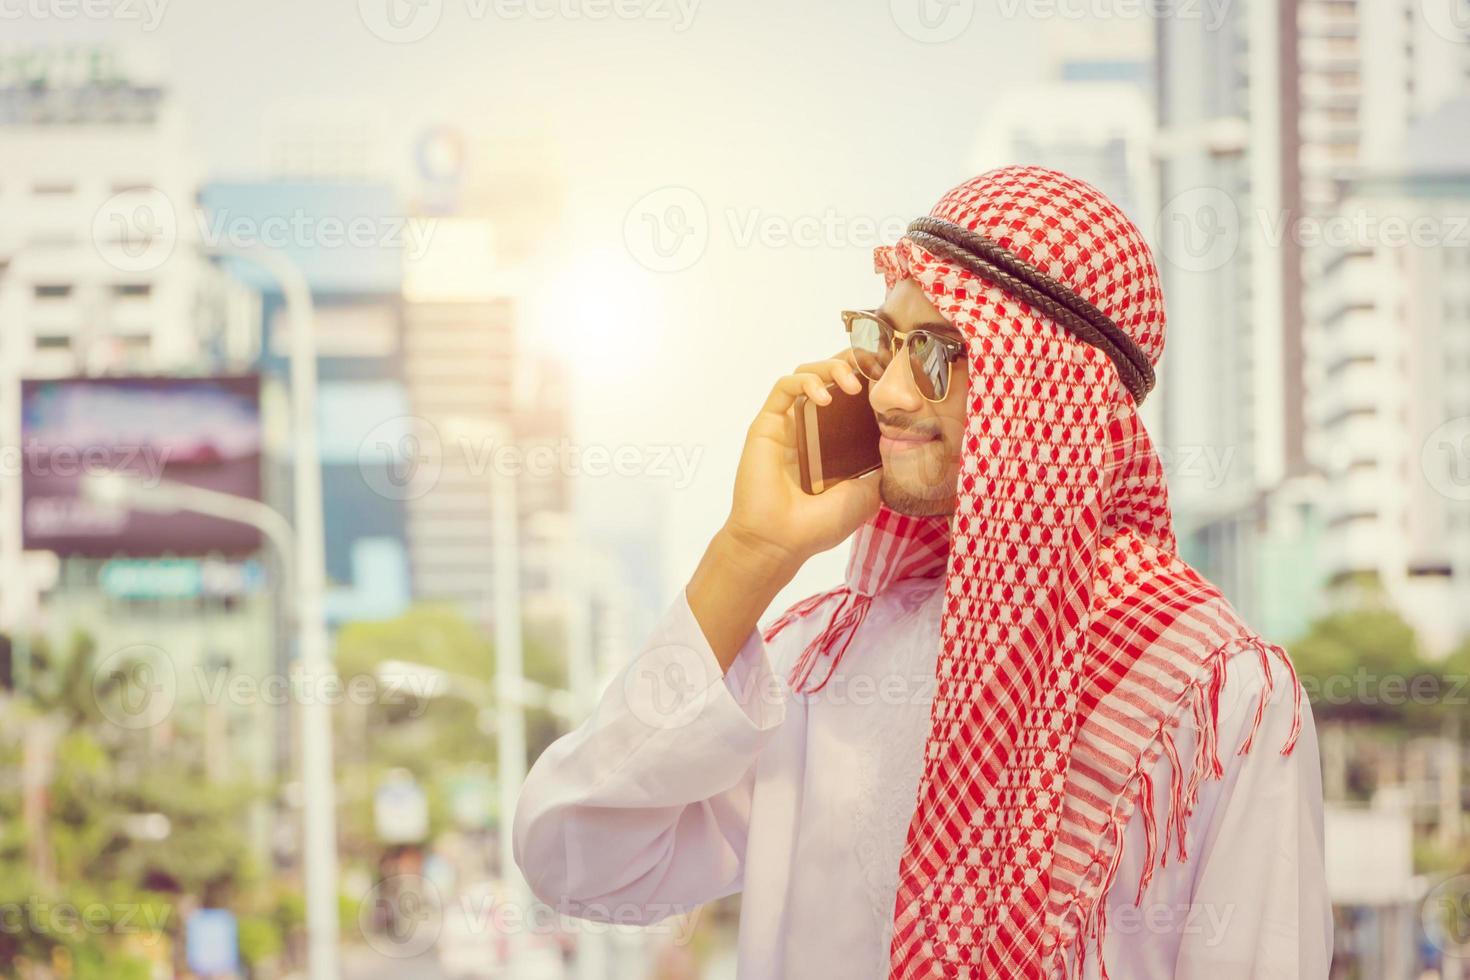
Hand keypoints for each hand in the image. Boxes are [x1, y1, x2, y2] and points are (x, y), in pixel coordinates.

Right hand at [722, 351, 881, 574]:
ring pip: (807, 374)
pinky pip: (784, 388)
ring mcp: (789, 424)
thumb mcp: (867, 494)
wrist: (780, 541)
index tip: (894, 376)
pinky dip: (806, 383)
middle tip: (875, 367)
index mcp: (835, 441)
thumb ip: (882, 467)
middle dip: (854, 363)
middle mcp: (812, 427)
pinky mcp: (767, 423)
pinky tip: (825, 397)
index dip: (871, 379)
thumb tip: (906, 445)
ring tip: (853, 385)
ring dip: (832, 369)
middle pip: (831, 376)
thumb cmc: (818, 525)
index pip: (854, 397)